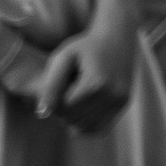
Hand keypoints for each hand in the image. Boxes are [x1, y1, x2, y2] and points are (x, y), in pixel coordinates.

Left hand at [36, 15, 134, 132]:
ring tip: (77, 94)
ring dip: (74, 116)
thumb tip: (43, 114)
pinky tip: (83, 106)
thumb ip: (51, 85)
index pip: (63, 109)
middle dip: (64, 108)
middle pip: (73, 119)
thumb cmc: (86, 46)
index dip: (54, 98)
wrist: (117, 36)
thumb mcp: (63, 57)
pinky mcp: (123, 104)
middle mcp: (112, 95)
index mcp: (97, 83)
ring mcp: (120, 101)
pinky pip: (97, 128)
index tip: (60, 81)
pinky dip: (86, 123)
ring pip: (83, 127)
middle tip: (69, 86)